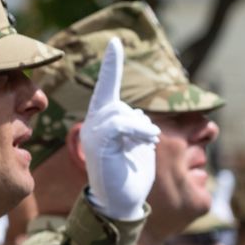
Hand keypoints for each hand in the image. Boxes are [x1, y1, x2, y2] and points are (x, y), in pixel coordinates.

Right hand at [82, 40, 159, 221]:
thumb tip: (139, 114)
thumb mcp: (137, 142)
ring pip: (122, 113)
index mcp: (102, 123)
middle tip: (151, 141)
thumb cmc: (130, 173)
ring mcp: (93, 137)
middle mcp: (93, 127)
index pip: (106, 88)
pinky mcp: (99, 147)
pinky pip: (119, 125)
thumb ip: (135, 123)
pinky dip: (137, 131)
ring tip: (150, 144)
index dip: (112, 65)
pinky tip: (147, 143)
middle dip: (141, 122)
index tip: (116, 42)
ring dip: (143, 128)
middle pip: (120, 105)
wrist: (121, 202)